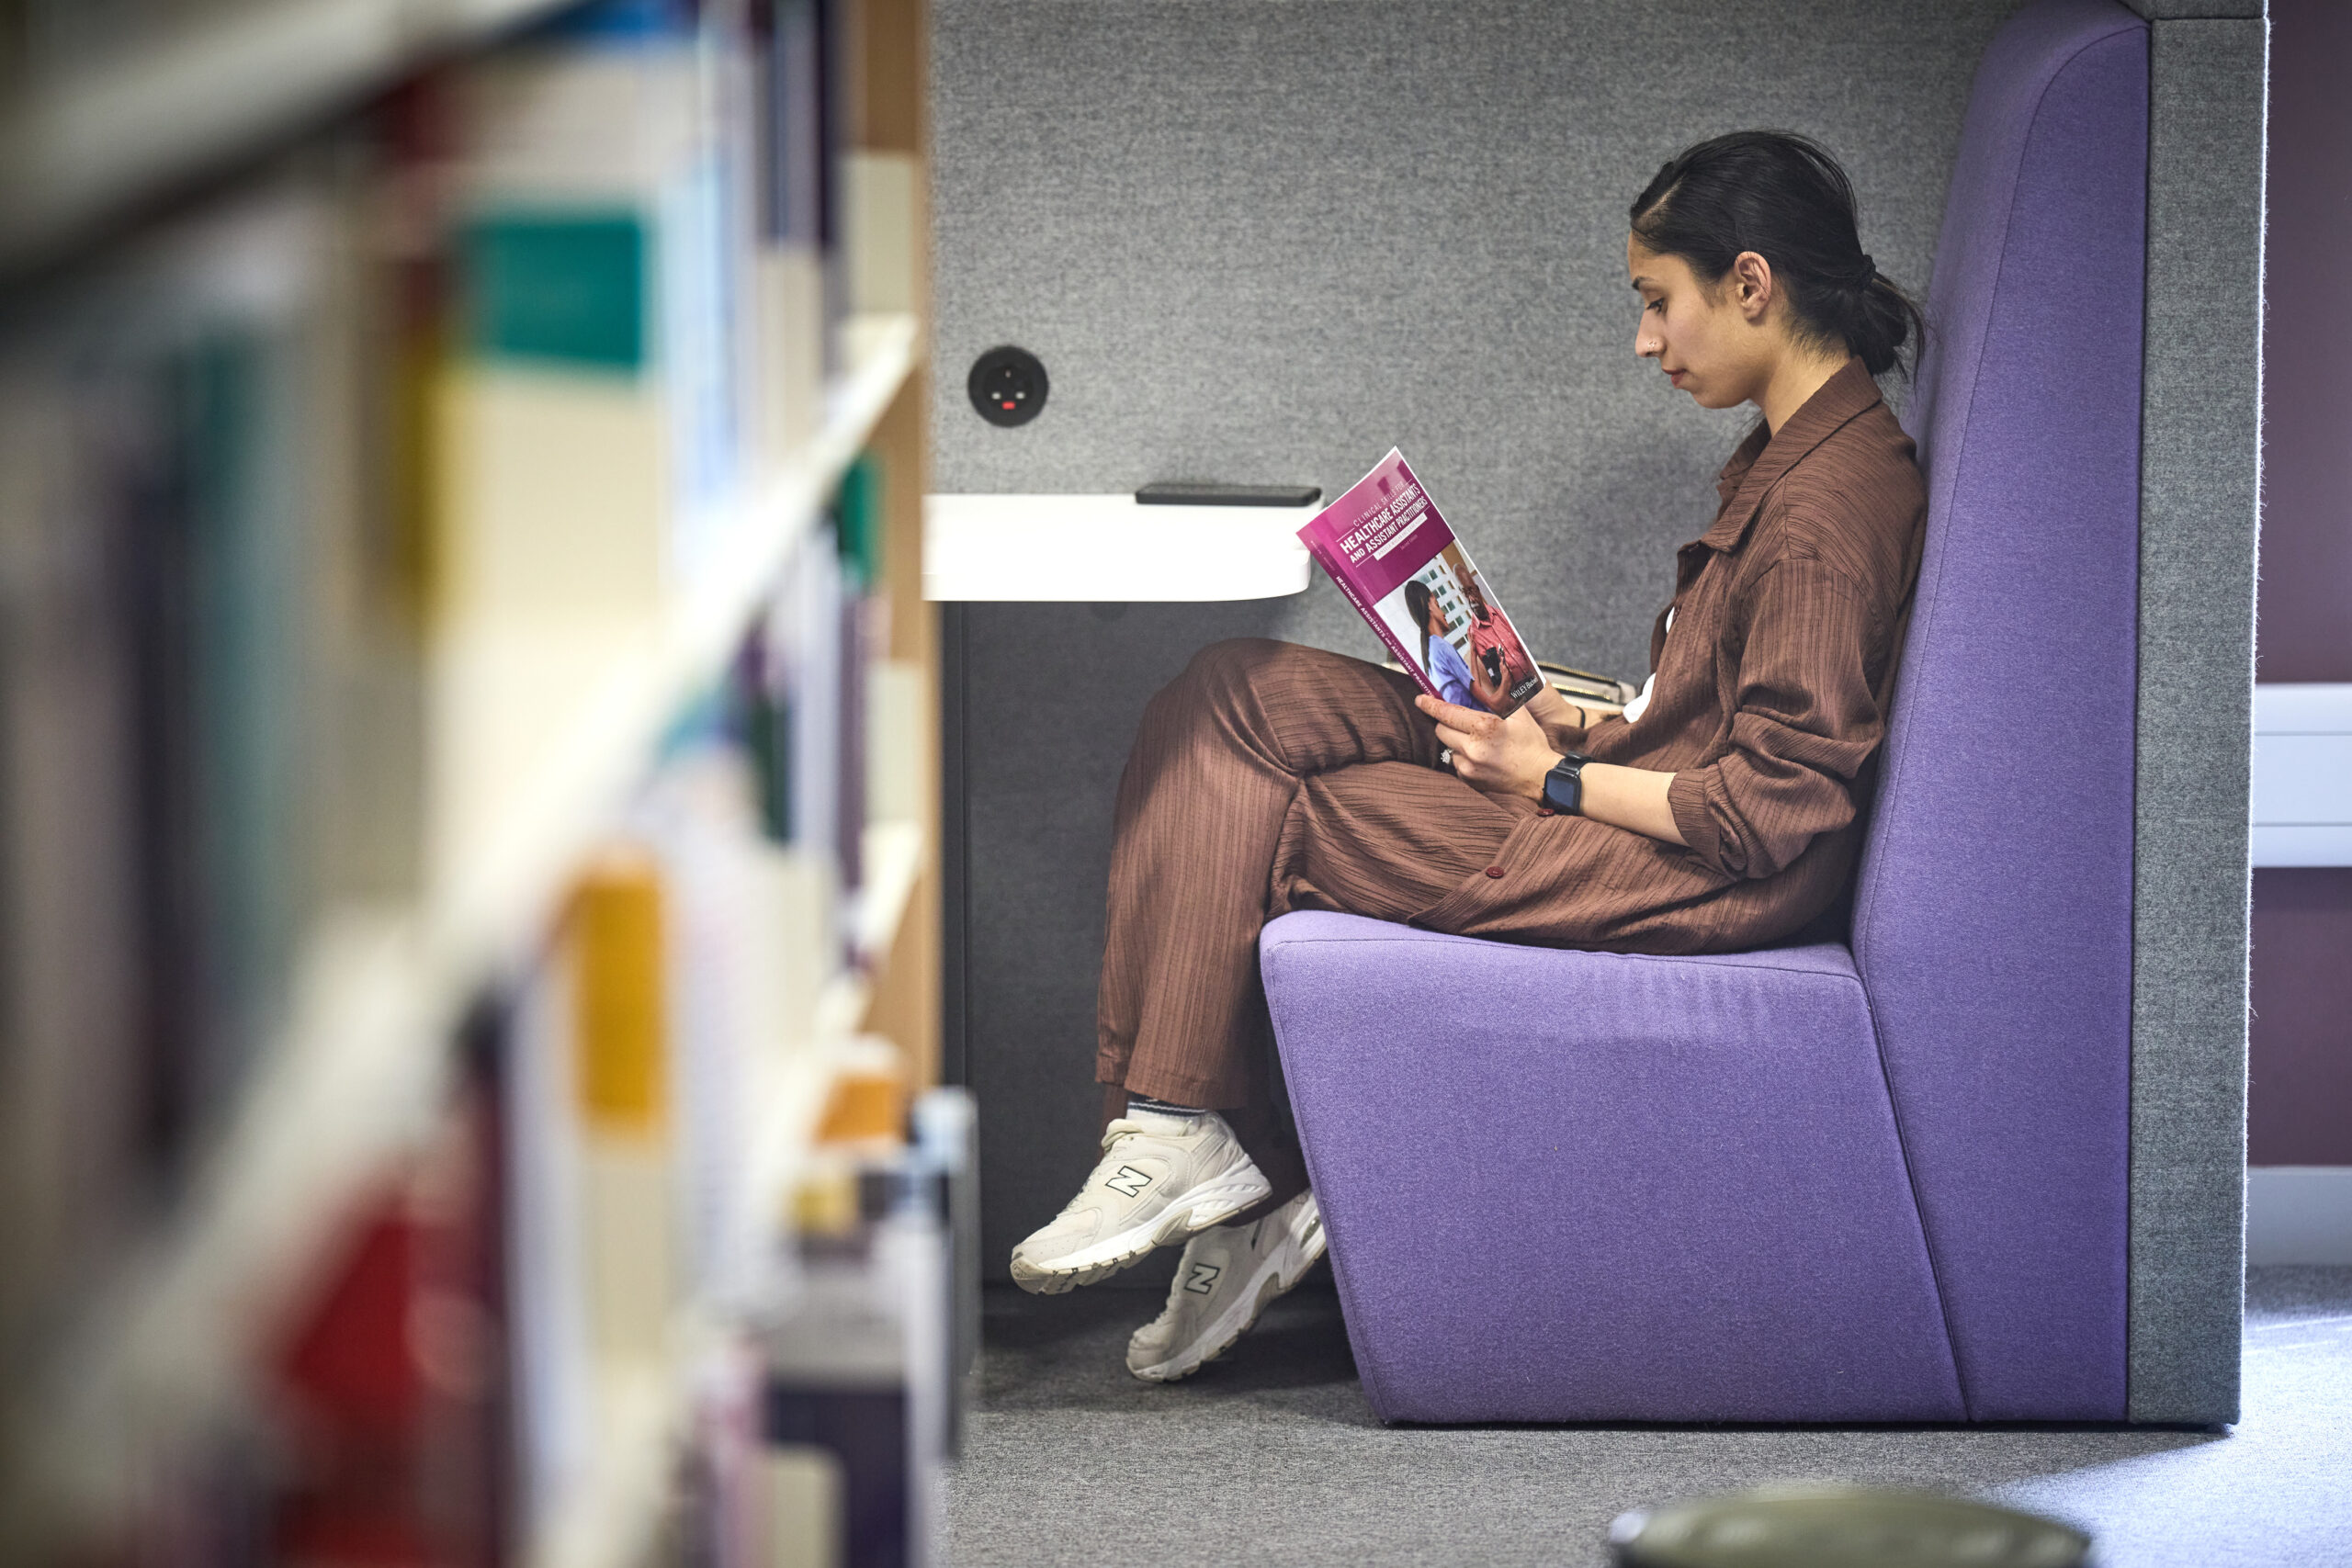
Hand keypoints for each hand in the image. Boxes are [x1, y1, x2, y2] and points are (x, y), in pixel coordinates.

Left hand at [1415, 693, 1557, 799]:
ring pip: (1448, 748)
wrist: (1540, 777)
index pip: (1446, 713)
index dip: (1430, 705)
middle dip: (1447, 723)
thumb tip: (1480, 680)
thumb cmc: (1531, 744)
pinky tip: (1481, 756)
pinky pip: (1456, 764)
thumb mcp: (1518, 713)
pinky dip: (1463, 758)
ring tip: (1478, 742)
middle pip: (1441, 731)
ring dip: (1457, 742)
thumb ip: (1497, 696)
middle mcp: (1473, 749)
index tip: (1420, 699)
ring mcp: (1469, 768)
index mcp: (1484, 727)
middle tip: (1460, 721)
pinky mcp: (1469, 781)